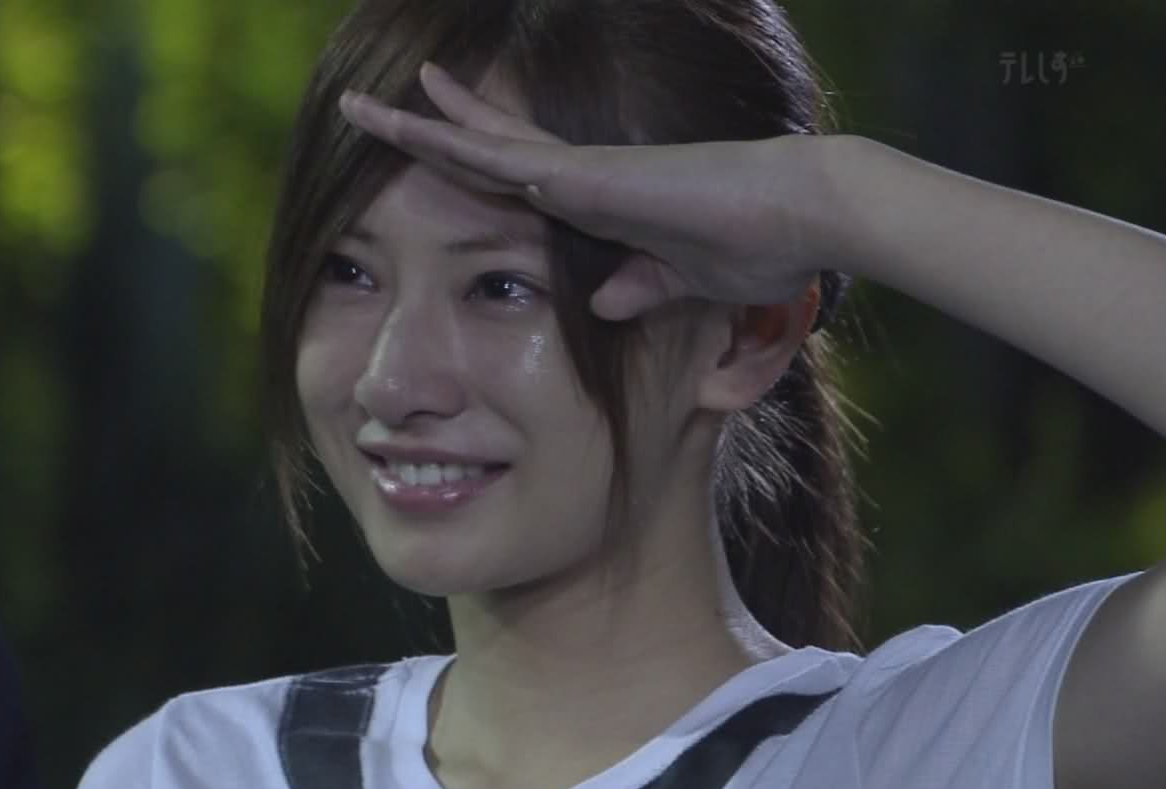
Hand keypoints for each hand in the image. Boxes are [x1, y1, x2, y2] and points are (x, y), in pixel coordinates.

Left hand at [339, 62, 837, 320]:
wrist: (805, 217)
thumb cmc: (760, 248)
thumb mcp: (683, 283)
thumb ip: (640, 287)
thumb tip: (602, 303)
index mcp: (598, 207)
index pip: (515, 181)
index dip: (468, 163)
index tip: (428, 150)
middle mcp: (580, 181)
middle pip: (482, 151)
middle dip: (424, 133)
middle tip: (367, 110)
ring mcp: (581, 173)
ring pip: (479, 146)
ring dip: (417, 129)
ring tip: (360, 108)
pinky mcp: (591, 177)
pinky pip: (504, 156)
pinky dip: (454, 138)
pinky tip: (408, 122)